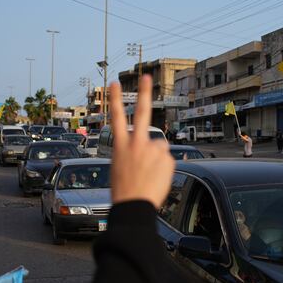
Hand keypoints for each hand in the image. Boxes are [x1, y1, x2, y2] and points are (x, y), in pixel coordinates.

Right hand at [109, 75, 174, 208]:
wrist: (134, 206)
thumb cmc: (125, 191)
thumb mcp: (121, 167)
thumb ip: (135, 152)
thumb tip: (153, 150)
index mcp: (120, 146)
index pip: (117, 117)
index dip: (115, 99)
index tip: (115, 83)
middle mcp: (137, 143)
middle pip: (142, 112)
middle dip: (143, 92)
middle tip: (146, 76)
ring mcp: (152, 150)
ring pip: (160, 147)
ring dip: (157, 159)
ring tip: (149, 175)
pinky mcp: (167, 158)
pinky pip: (167, 160)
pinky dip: (164, 169)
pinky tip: (156, 179)